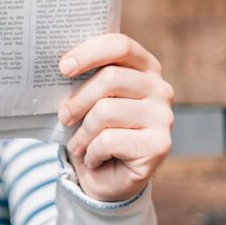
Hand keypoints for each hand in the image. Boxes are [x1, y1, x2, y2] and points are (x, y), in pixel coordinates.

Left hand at [57, 33, 173, 201]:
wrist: (106, 178)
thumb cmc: (94, 130)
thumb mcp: (87, 100)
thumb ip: (83, 78)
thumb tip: (61, 65)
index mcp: (144, 67)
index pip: (120, 45)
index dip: (89, 53)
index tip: (63, 68)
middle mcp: (160, 88)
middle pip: (111, 78)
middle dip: (78, 100)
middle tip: (63, 117)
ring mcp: (164, 117)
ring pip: (106, 111)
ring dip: (83, 132)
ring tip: (78, 144)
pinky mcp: (160, 145)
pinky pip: (110, 140)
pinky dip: (92, 152)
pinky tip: (94, 158)